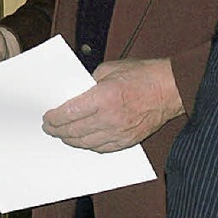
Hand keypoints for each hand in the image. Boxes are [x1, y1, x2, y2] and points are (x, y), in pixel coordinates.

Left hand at [41, 57, 183, 151]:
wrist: (169, 89)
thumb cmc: (142, 75)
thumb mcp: (110, 69)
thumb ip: (90, 81)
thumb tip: (75, 92)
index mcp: (104, 97)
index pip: (69, 113)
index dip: (54, 117)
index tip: (47, 116)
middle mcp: (110, 118)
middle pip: (74, 131)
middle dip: (57, 130)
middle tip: (49, 127)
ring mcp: (119, 132)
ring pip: (86, 143)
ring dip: (70, 140)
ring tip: (62, 135)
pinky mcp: (128, 141)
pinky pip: (102, 149)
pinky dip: (88, 146)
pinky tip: (82, 141)